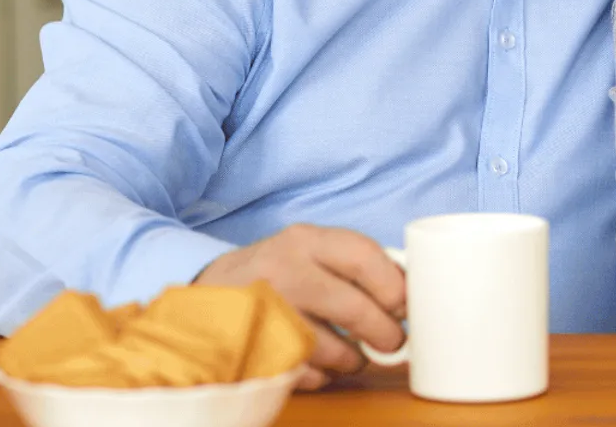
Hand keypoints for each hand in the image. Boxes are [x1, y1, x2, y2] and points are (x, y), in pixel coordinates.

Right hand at [196, 224, 406, 389]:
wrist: (207, 291)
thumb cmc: (276, 271)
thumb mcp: (309, 250)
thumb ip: (352, 264)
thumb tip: (409, 292)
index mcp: (305, 241)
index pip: (364, 257)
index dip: (394, 287)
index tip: (406, 306)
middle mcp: (282, 272)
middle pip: (352, 308)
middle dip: (384, 332)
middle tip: (393, 341)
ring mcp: (263, 313)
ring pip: (329, 348)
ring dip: (353, 359)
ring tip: (356, 357)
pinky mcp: (251, 349)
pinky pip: (302, 372)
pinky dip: (320, 375)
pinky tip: (322, 366)